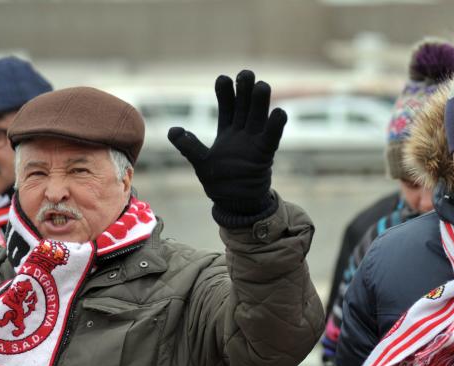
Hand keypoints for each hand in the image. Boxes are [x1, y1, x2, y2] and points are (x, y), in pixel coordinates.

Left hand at [168, 70, 286, 226]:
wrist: (235, 202)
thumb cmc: (219, 182)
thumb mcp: (201, 162)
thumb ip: (189, 146)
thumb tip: (174, 130)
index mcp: (228, 131)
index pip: (227, 107)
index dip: (226, 93)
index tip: (223, 79)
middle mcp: (243, 133)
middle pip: (245, 106)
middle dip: (245, 90)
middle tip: (246, 73)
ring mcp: (255, 142)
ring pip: (259, 117)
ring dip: (261, 102)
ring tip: (262, 85)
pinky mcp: (265, 154)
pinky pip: (272, 137)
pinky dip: (275, 126)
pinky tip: (279, 112)